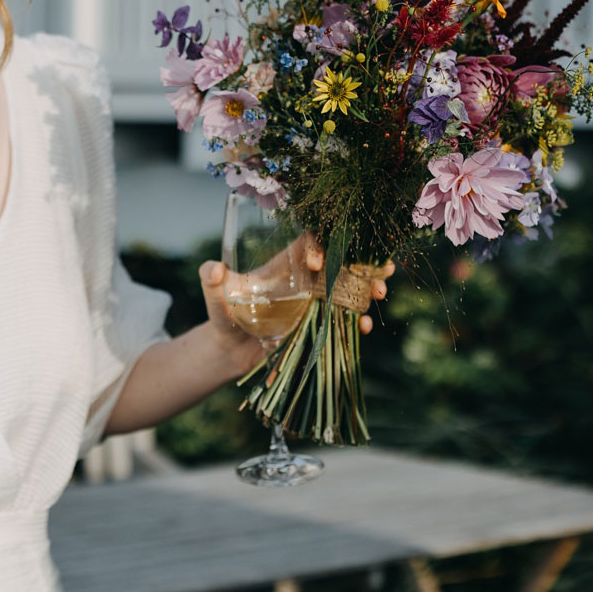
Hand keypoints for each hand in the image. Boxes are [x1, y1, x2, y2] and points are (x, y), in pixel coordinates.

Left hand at [198, 245, 394, 363]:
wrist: (231, 349)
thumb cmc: (223, 315)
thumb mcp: (215, 296)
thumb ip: (211, 280)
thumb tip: (213, 269)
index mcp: (285, 265)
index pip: (311, 242)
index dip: (321, 244)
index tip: (318, 263)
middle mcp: (306, 279)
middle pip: (343, 260)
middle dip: (364, 260)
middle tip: (381, 268)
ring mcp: (316, 302)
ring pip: (352, 287)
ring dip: (370, 287)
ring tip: (380, 292)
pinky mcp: (320, 324)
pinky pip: (345, 319)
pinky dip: (358, 320)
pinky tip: (362, 326)